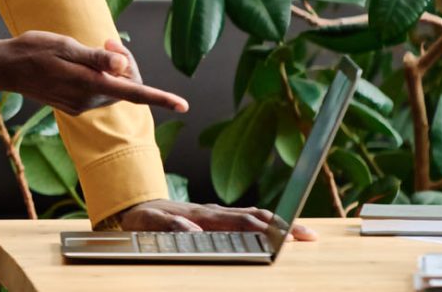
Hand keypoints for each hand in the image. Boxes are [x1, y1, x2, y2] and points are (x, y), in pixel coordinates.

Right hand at [0, 32, 187, 114]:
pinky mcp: (73, 105)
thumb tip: (123, 66)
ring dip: (111, 69)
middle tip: (107, 41)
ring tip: (93, 47)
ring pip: (112, 88)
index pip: (134, 93)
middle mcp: (88, 100)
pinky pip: (98, 91)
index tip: (183, 105)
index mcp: (89, 85)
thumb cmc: (33, 50)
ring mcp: (80, 105)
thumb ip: (96, 59)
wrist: (5, 68)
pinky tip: (81, 63)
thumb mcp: (66, 46)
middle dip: (125, 63)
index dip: (161, 97)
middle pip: (125, 85)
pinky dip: (98, 76)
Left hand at [112, 200, 316, 240]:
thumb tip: (193, 231)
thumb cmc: (142, 218)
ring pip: (254, 216)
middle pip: (255, 217)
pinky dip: (265, 223)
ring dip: (279, 224)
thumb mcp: (148, 224)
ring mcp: (215, 213)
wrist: (134, 203)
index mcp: (202, 216)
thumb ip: (169, 227)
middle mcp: (213, 212)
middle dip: (283, 226)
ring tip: (302, 234)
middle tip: (307, 236)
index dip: (262, 230)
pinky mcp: (214, 217)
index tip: (283, 237)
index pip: (240, 223)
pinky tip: (277, 230)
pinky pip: (245, 218)